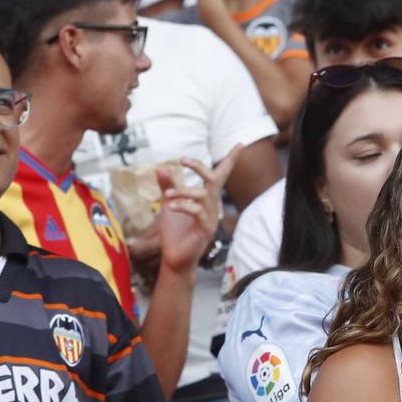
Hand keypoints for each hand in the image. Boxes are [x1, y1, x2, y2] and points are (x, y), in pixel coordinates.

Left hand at [156, 150, 237, 274]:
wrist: (174, 257)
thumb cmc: (174, 231)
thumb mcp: (169, 204)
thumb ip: (167, 186)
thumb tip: (162, 168)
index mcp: (206, 197)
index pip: (220, 175)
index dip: (230, 160)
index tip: (240, 144)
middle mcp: (212, 205)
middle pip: (214, 179)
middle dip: (199, 167)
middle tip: (182, 159)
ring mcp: (211, 217)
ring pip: (202, 194)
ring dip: (182, 191)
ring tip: (167, 196)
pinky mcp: (206, 228)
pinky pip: (196, 210)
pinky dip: (182, 206)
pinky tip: (170, 207)